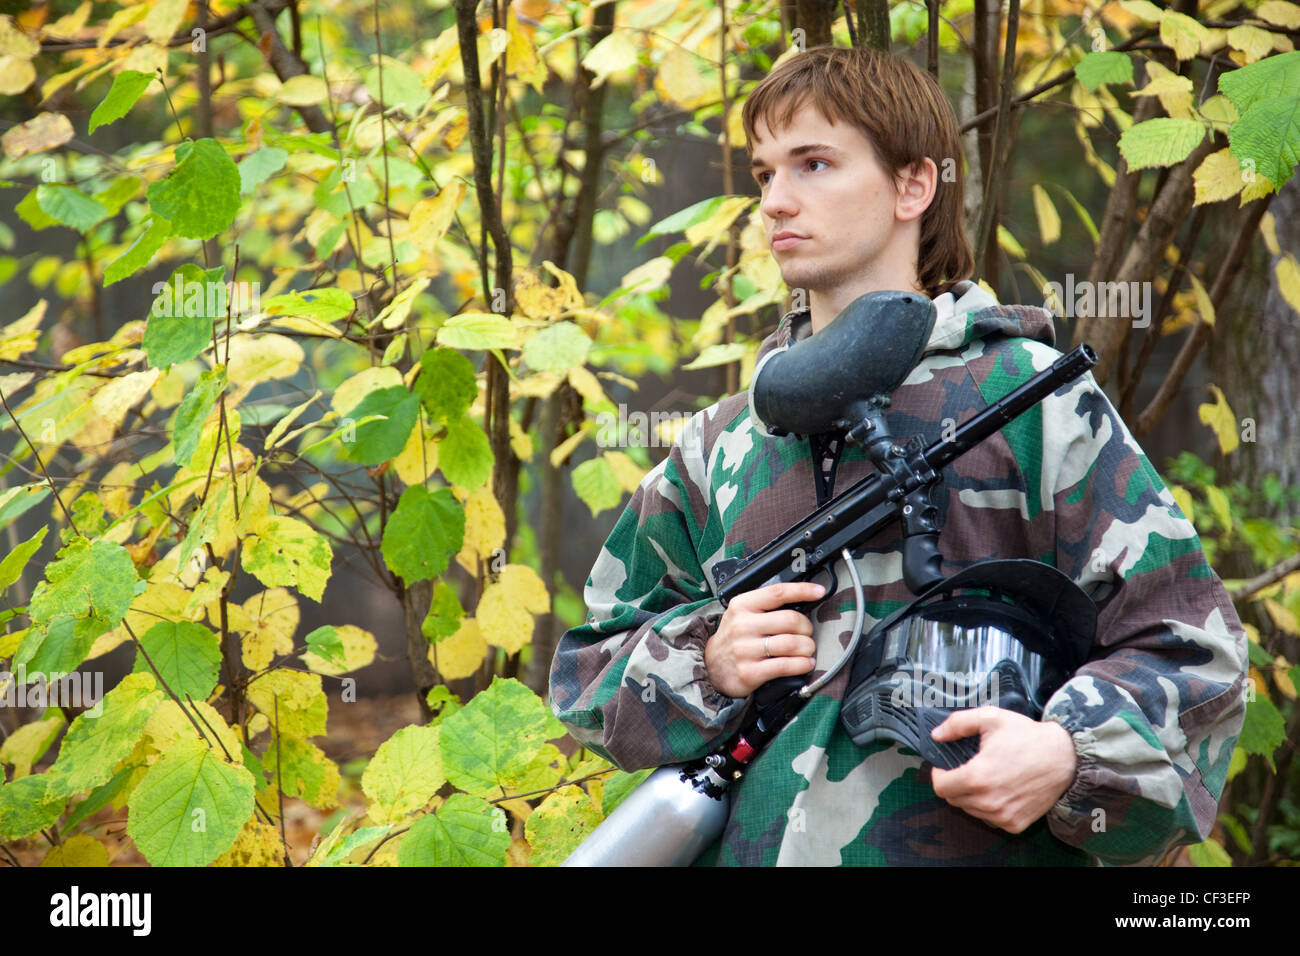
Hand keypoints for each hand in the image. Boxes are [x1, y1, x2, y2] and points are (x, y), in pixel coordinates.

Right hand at [704, 581, 824, 698]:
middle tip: (807, 633)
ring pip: (791, 643)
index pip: (777, 592)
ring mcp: (745, 649)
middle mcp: (742, 625)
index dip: (802, 590)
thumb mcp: (741, 613)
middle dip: (807, 627)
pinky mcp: (749, 672)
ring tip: (807, 649)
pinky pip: (785, 666)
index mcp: (742, 605)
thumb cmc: (734, 638)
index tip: (819, 592)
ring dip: (807, 647)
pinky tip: (805, 663)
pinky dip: (801, 665)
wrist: (711, 666)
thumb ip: (765, 606)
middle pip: (791, 620)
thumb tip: (802, 601)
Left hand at [928, 707, 1076, 833]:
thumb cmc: (1028, 737)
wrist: (1065, 757)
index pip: (940, 786)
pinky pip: (989, 818)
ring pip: (970, 810)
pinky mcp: (1015, 824)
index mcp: (978, 777)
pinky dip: (989, 806)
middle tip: (969, 767)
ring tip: (988, 776)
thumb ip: (957, 724)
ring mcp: (1002, 816)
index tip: (946, 765)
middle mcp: (989, 802)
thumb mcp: (990, 718)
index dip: (939, 773)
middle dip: (955, 783)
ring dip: (971, 796)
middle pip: (953, 799)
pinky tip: (1000, 789)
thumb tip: (937, 735)